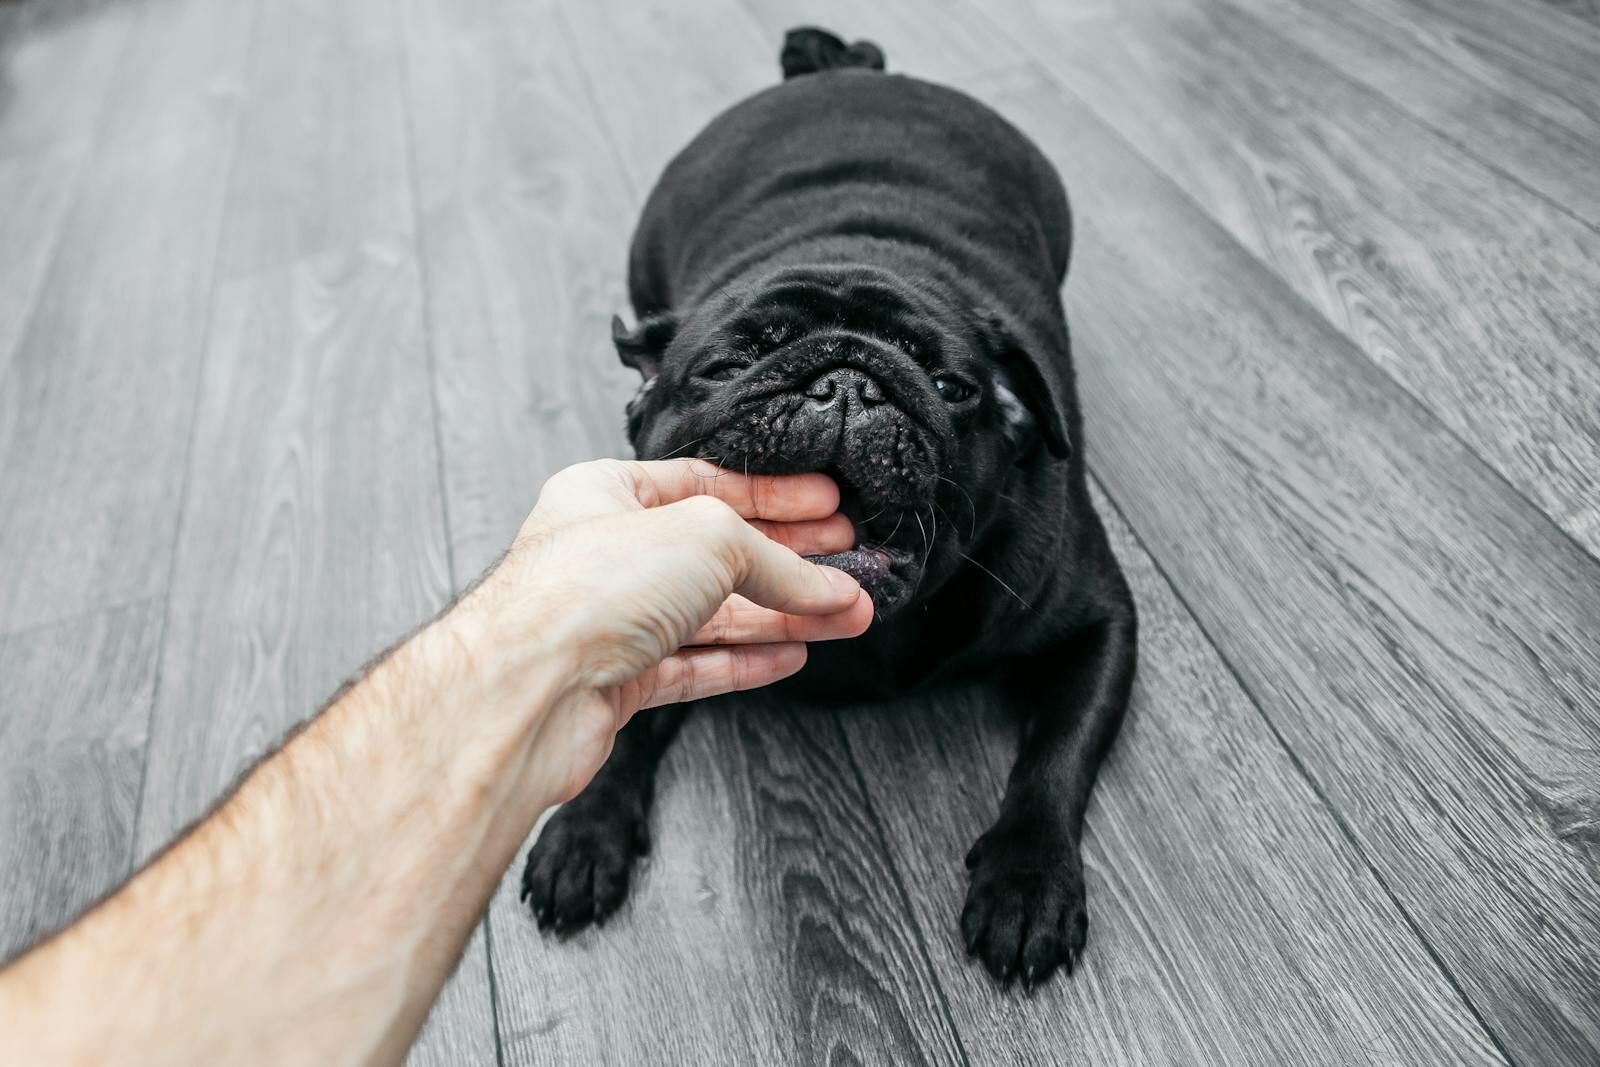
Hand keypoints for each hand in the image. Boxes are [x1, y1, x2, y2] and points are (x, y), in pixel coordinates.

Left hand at [464, 458, 871, 800]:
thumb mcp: (705, 537)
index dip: (772, 495)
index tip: (825, 506)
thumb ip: (773, 560)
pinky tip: (792, 654)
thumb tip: (827, 586)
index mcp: (606, 494)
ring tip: (846, 615)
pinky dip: (747, 660)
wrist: (525, 690)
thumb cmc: (583, 592)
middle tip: (846, 564)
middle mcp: (606, 554)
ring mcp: (611, 621)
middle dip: (790, 561)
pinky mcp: (617, 682)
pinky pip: (695, 664)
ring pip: (713, 613)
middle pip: (717, 553)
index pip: (705, 485)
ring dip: (785, 615)